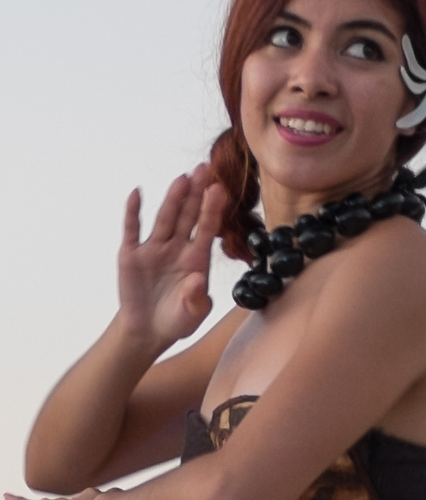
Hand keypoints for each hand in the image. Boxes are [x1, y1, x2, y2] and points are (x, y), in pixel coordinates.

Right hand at [118, 164, 226, 348]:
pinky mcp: (131, 255)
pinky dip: (133, 212)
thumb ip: (196, 299)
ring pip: (164, 219)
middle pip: (187, 216)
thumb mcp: (192, 315)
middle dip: (195, 194)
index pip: (206, 229)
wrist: (148, 330)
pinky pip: (132, 230)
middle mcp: (177, 248)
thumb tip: (197, 279)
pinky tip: (137, 193)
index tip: (220, 189)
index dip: (212, 210)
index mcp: (196, 259)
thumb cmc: (177, 320)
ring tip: (181, 178)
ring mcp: (154, 249)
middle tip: (203, 168)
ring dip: (172, 199)